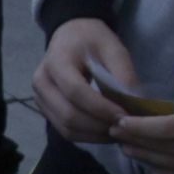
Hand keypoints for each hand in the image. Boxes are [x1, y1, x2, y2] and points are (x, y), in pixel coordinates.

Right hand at [33, 15, 145, 141]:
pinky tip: (106, 132)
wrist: (71, 36)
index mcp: (56, 61)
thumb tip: (134, 104)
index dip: (101, 108)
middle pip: (69, 115)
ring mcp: (40, 98)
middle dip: (99, 125)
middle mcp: (42, 82)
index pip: (75, 92)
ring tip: (118, 131)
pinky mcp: (45, 110)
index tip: (125, 115)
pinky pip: (66, 131)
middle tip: (125, 127)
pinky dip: (87, 136)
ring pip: (67, 128)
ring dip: (95, 135)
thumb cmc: (92, 39)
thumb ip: (123, 73)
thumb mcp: (113, 47)